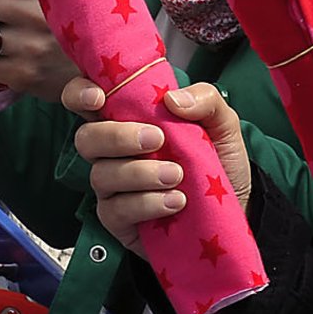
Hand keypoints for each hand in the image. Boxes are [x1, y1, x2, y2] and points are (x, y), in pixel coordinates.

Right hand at [65, 79, 250, 249]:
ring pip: (101, 174)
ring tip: (177, 175)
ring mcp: (113, 187)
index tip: (99, 98)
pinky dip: (146, 203)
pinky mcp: (118, 220)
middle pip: (86, 138)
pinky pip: (115, 210)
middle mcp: (113, 151)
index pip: (85, 99)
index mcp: (129, 119)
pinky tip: (175, 201)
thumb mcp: (222, 124)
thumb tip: (172, 99)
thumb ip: (205, 100)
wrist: (233, 210)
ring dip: (140, 173)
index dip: (79, 93)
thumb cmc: (217, 163)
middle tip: (157, 139)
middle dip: (117, 137)